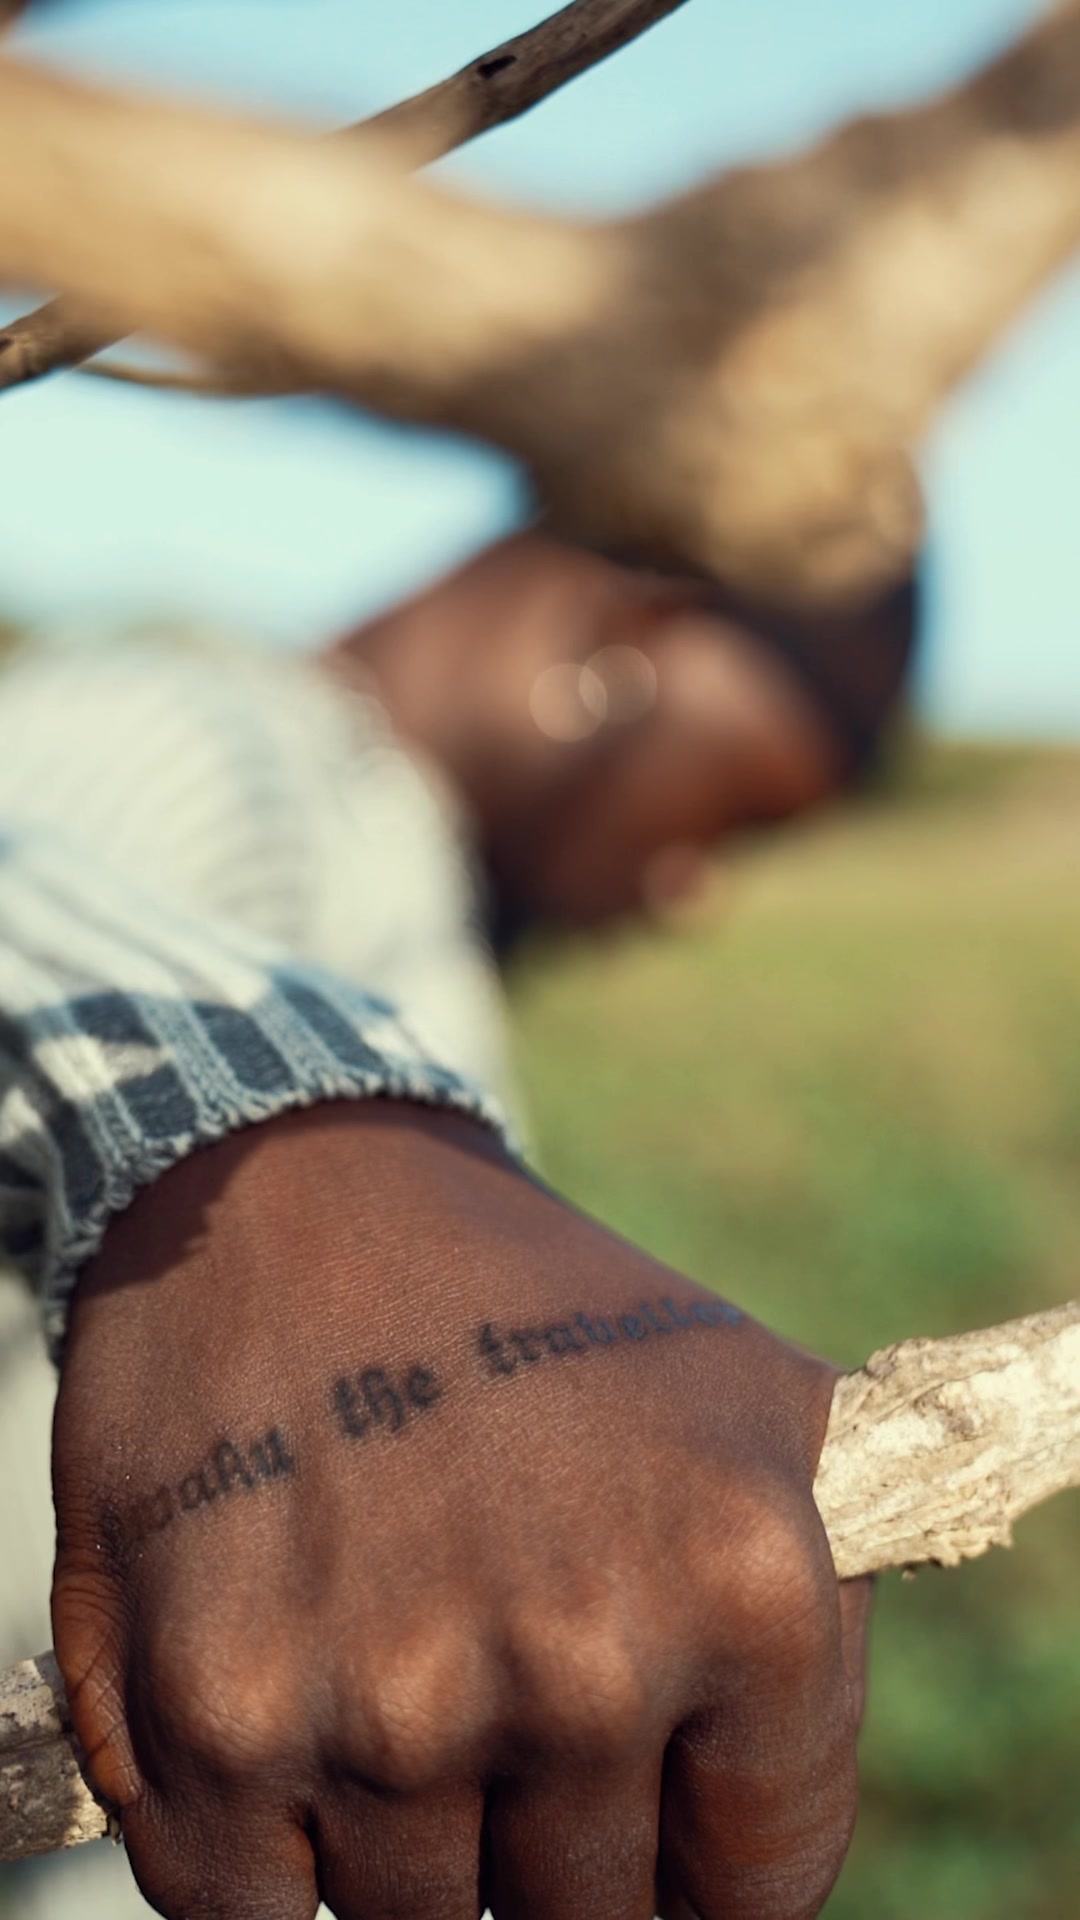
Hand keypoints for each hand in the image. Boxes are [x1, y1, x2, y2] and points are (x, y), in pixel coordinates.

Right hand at [53, 1102, 869, 1919]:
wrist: (290, 1186)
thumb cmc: (525, 1304)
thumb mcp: (746, 1395)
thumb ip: (829, 1614)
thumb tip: (765, 1860)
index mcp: (746, 1588)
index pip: (755, 1894)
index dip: (695, 1865)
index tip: (644, 1820)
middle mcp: (583, 1661)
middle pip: (581, 1918)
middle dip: (545, 1833)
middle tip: (493, 1680)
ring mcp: (396, 1699)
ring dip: (404, 1832)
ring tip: (387, 1652)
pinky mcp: (222, 1710)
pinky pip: (246, 1915)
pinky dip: (262, 1851)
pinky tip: (285, 1701)